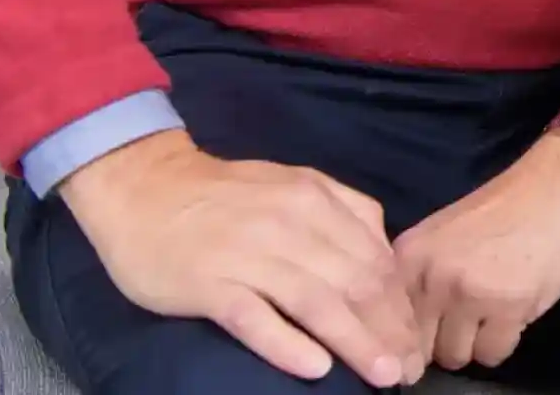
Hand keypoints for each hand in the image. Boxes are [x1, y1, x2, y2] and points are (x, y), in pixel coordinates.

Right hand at [59, 130, 421, 387]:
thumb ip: (343, 212)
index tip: (416, 341)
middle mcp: (289, 224)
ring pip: (315, 302)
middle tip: (408, 370)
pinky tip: (316, 368)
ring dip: (356, 342)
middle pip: (355, 283)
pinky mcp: (207, 283)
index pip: (375, 259)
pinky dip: (287, 344)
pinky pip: (254, 318)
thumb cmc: (225, 195)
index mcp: (316, 200)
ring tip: (382, 374)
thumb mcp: (294, 184)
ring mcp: (247, 254)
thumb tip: (386, 252)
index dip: (401, 305)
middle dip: (389, 331)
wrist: (143, 185)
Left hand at [393, 129, 559, 373]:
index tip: (431, 333)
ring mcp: (469, 294)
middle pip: (420, 345)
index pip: (390, 322)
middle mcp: (431, 276)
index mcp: (409, 256)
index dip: (412, 333)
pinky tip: (512, 317)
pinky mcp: (508, 308)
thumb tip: (410, 329)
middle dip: (441, 341)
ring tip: (492, 318)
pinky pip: (492, 354)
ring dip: (473, 344)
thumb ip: (421, 275)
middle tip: (467, 324)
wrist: (559, 185)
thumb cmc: (506, 207)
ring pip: (455, 356)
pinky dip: (502, 343)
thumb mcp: (444, 234)